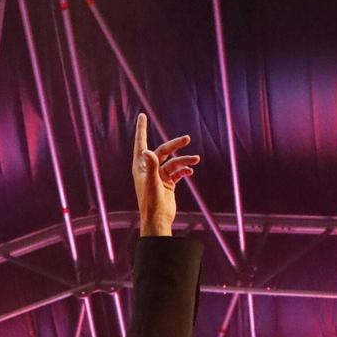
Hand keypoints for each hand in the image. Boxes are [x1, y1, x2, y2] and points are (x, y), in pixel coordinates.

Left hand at [133, 114, 199, 236]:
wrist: (158, 220)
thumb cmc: (151, 203)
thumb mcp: (152, 183)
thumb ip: (151, 165)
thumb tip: (147, 150)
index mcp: (141, 167)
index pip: (141, 143)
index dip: (141, 129)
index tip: (142, 116)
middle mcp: (149, 169)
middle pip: (163, 151)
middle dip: (175, 144)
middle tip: (187, 139)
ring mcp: (159, 176)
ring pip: (174, 162)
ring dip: (185, 161)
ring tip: (196, 160)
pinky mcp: (168, 183)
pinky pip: (178, 172)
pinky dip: (184, 170)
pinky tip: (190, 172)